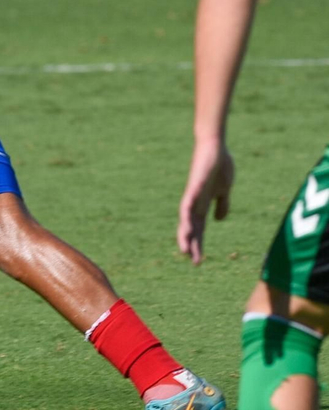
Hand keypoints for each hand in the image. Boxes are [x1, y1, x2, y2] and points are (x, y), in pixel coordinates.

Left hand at [177, 137, 234, 264]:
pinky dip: (187, 212)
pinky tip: (187, 222)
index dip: (198, 244)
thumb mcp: (224, 190)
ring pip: (186, 217)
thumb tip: (218, 220)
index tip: (199, 261)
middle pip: (191, 227)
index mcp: (203, 205)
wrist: (215, 147)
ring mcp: (193, 194)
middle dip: (192, 244)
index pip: (199, 229)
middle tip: (193, 262)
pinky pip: (189, 200)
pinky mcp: (195, 184)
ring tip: (185, 248)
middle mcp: (195, 202)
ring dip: (186, 233)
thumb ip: (221, 204)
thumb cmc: (219, 166)